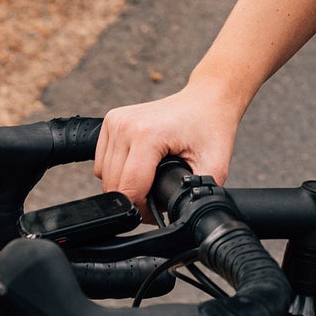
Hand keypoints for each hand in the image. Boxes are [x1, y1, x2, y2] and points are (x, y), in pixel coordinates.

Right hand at [95, 75, 242, 212]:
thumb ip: (196, 193)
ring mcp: (116, 121)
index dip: (142, 210)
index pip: (130, 189)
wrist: (206, 99)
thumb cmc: (211, 127)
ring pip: (104, 175)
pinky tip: (137, 167)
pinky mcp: (111, 120)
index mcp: (148, 134)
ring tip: (150, 180)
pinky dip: (116, 171)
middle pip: (114, 185)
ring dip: (124, 185)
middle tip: (157, 196)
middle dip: (134, 199)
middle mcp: (126, 125)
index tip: (158, 211)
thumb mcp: (214, 165)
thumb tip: (185, 215)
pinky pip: (102, 162)